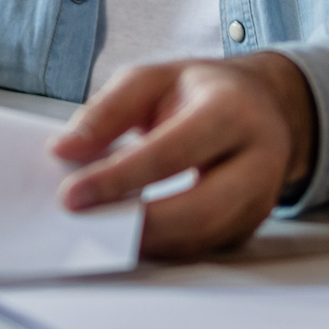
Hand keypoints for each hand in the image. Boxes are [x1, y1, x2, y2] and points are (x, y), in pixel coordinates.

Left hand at [51, 53, 317, 260]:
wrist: (263, 107)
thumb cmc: (203, 93)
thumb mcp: (154, 80)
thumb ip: (107, 110)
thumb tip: (65, 150)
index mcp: (234, 110)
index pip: (175, 151)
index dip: (119, 178)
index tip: (71, 195)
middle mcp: (259, 158)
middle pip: (200, 210)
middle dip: (138, 225)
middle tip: (86, 222)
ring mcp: (261, 199)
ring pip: (202, 239)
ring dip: (146, 242)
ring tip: (100, 229)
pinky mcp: (249, 227)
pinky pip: (201, 249)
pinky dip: (160, 247)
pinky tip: (128, 234)